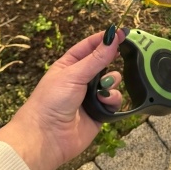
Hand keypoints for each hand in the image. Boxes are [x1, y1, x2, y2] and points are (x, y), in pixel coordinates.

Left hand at [0, 27, 125, 169]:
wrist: (46, 137)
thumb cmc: (52, 100)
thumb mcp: (74, 74)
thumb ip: (97, 58)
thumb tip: (114, 37)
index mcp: (69, 65)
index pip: (90, 46)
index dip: (105, 39)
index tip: (122, 32)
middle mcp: (81, 79)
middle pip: (104, 63)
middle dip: (112, 61)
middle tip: (124, 54)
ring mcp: (91, 96)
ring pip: (112, 81)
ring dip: (111, 82)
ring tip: (103, 89)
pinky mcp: (100, 112)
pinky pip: (113, 100)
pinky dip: (111, 100)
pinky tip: (103, 103)